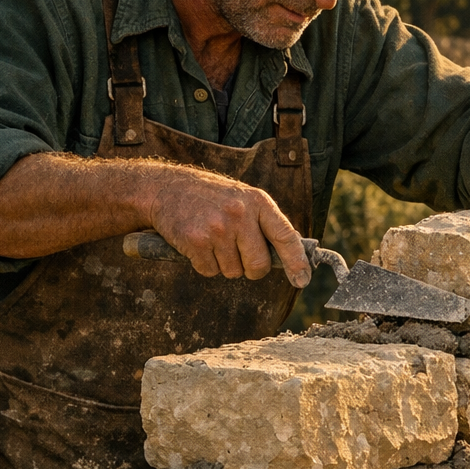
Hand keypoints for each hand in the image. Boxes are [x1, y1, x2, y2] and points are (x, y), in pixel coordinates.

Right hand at [144, 165, 310, 286]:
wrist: (167, 188)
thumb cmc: (210, 198)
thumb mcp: (243, 199)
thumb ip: (265, 223)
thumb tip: (293, 254)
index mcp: (258, 202)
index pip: (285, 236)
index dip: (296, 261)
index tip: (303, 280)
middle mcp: (240, 214)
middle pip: (258, 265)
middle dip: (251, 269)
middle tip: (238, 255)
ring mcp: (218, 228)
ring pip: (233, 272)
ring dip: (224, 264)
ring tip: (213, 240)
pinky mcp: (196, 241)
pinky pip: (210, 271)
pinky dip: (204, 264)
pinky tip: (198, 244)